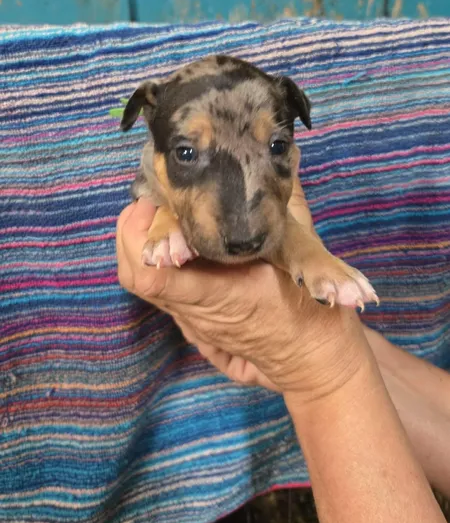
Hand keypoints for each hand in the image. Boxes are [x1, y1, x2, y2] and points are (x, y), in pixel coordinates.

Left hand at [116, 193, 365, 402]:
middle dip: (131, 231)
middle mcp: (193, 311)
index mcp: (216, 294)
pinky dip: (155, 257)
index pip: (153, 274)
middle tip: (154, 199)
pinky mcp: (193, 319)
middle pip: (134, 275)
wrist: (311, 360)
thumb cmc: (308, 311)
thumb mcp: (303, 255)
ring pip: (141, 281)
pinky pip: (159, 286)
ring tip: (161, 210)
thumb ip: (288, 208)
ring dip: (140, 242)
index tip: (159, 201)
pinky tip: (176, 236)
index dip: (143, 234)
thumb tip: (285, 162)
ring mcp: (190, 318)